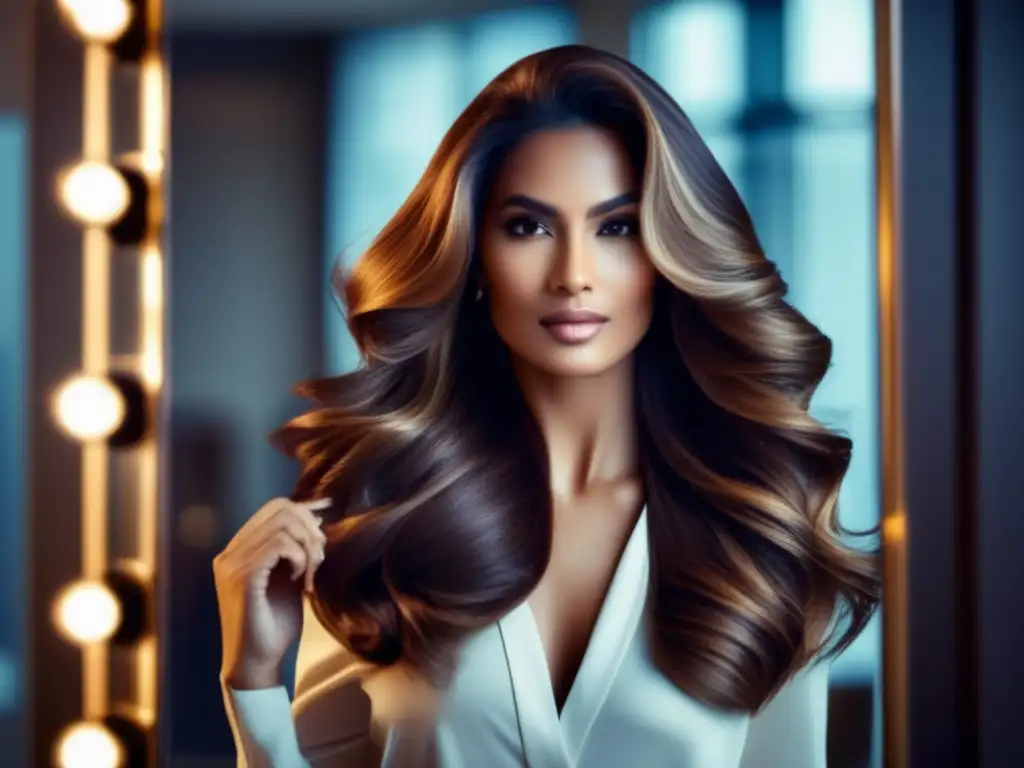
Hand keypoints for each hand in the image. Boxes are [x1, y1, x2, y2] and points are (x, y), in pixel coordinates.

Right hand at [213, 497, 330, 689]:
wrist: (256, 665)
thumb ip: (297, 550)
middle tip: (320, 559)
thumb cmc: (273, 626)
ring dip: (308, 546)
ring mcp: (232, 565)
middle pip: (280, 509)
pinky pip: (279, 545)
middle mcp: (230, 553)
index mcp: (238, 551)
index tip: (323, 532)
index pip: (273, 508)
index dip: (304, 511)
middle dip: (310, 529)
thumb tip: (317, 517)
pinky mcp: (242, 579)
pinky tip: (302, 580)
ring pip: (282, 524)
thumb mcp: (290, 579)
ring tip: (311, 573)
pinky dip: (300, 558)